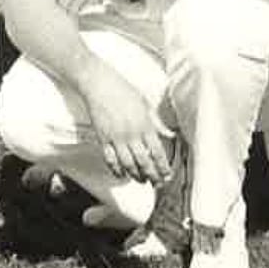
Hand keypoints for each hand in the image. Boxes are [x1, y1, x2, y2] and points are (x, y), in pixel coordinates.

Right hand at [80, 63, 171, 185]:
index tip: (167, 175)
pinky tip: (122, 174)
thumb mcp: (145, 104)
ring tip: (141, 180)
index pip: (158, 153)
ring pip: (128, 164)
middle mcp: (132, 134)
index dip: (163, 167)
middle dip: (153, 176)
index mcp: (145, 125)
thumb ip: (157, 122)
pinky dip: (117, 170)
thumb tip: (169, 134)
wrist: (99, 83)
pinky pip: (110, 159)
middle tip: (157, 183)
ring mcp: (116, 137)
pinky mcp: (103, 138)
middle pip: (145, 162)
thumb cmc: (122, 89)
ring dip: (136, 175)